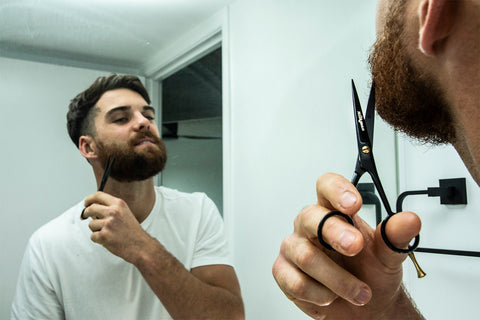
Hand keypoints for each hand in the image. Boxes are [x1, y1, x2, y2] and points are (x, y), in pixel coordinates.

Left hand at [83, 192, 150, 263]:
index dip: (89, 199)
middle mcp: (113, 212)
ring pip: (91, 224)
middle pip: (91, 208)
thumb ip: (111, 209)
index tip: (86, 203)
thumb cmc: (133, 232)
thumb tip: (94, 209)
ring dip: (96, 230)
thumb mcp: (125, 213)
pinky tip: (108, 240)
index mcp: (119, 204)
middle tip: (84, 216)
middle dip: (86, 213)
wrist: (141, 246)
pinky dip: (98, 239)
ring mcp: (108, 223)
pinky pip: (93, 236)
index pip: (99, 195)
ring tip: (108, 233)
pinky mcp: (104, 235)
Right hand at [272, 173, 421, 318]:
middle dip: (335, 233)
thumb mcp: (388, 255)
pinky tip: (331, 297)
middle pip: (311, 217)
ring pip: (306, 256)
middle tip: (356, 248)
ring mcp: (294, 248)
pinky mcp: (284, 272)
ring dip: (339, 280)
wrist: (366, 309)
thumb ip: (395, 236)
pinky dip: (321, 295)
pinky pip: (297, 282)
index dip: (336, 190)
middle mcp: (310, 226)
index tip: (353, 204)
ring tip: (359, 292)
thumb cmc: (370, 273)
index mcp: (333, 212)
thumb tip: (410, 220)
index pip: (326, 186)